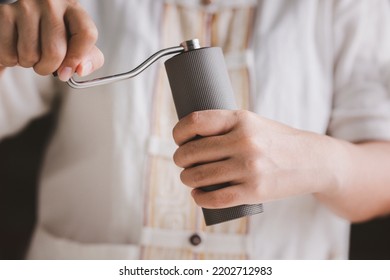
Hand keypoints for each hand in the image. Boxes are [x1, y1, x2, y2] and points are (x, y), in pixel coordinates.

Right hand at [0, 0, 103, 80]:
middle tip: (46, 64)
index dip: (78, 58)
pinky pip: (9, 54)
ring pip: (30, 54)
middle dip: (49, 68)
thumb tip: (82, 69)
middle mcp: (51, 3)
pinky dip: (11, 60)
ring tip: (31, 53)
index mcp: (74, 8)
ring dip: (30, 64)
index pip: (86, 34)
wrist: (22, 22)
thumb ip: (89, 59)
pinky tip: (16, 48)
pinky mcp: (4, 13)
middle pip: (55, 51)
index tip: (68, 72)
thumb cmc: (55, 35)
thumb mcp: (78, 44)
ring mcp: (26, 6)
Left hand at [173, 110, 337, 208]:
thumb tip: (192, 136)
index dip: (179, 131)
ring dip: (186, 179)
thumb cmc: (277, 141)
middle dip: (180, 159)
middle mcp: (244, 142)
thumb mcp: (254, 123)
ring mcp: (249, 168)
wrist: (313, 161)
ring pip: (199, 176)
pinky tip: (197, 195)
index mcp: (241, 119)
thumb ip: (227, 127)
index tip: (178, 138)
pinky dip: (200, 199)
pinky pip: (216, 198)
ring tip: (188, 178)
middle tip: (182, 162)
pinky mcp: (254, 191)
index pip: (196, 121)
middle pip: (192, 152)